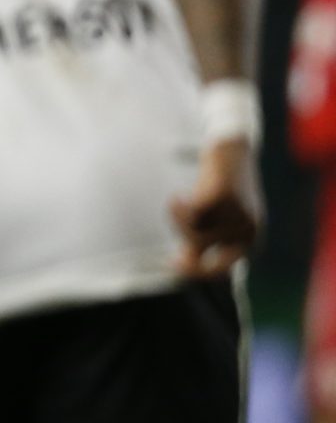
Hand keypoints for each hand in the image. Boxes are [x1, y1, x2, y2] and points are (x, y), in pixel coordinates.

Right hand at [172, 140, 261, 278]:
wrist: (234, 152)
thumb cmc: (222, 189)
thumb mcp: (215, 220)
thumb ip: (202, 243)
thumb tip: (183, 267)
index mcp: (251, 241)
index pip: (221, 270)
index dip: (195, 271)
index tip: (171, 262)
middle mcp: (248, 231)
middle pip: (201, 247)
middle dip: (181, 236)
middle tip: (172, 223)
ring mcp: (238, 215)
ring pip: (194, 231)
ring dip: (178, 218)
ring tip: (177, 203)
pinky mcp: (223, 197)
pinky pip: (191, 214)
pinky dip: (178, 206)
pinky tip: (177, 196)